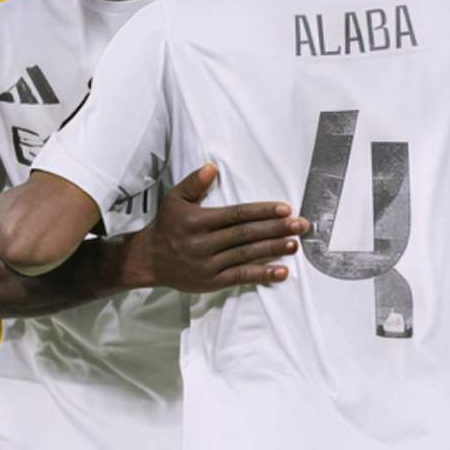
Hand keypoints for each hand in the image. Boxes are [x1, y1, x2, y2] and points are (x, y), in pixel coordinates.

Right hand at [124, 163, 307, 292]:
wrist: (148, 260)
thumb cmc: (166, 227)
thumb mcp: (174, 200)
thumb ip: (194, 183)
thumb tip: (212, 167)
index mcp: (198, 221)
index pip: (236, 214)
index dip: (262, 211)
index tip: (285, 209)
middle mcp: (203, 243)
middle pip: (246, 234)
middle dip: (276, 229)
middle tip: (300, 225)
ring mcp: (208, 264)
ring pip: (246, 255)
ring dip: (273, 249)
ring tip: (295, 244)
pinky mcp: (211, 282)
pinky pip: (240, 277)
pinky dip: (262, 274)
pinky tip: (281, 271)